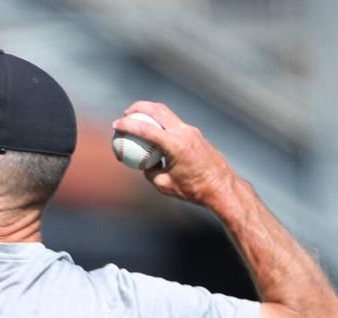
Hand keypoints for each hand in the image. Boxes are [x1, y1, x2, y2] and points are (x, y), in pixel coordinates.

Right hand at [112, 101, 236, 206]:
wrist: (221, 186)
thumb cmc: (193, 190)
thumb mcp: (164, 185)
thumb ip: (150, 171)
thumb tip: (142, 163)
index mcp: (175, 145)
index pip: (146, 129)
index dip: (128, 125)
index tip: (115, 125)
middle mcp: (184, 133)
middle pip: (157, 110)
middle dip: (138, 107)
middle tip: (125, 113)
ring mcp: (191, 131)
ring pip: (167, 113)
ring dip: (150, 112)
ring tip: (137, 118)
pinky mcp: (195, 133)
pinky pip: (173, 123)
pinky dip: (160, 122)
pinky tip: (154, 131)